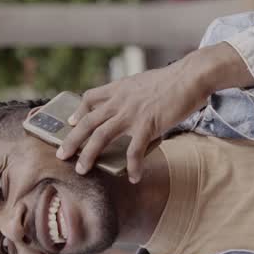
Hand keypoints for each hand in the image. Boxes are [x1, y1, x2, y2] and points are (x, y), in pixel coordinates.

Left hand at [55, 61, 212, 182]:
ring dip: (88, 155)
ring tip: (81, 170)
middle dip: (71, 139)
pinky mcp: (147, 125)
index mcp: (120, 88)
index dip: (79, 110)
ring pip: (100, 136)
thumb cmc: (175, 79)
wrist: (191, 76)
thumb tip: (136, 103)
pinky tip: (133, 177)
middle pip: (87, 121)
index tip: (72, 121)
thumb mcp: (146, 81)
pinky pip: (134, 151)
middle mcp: (120, 100)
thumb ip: (135, 93)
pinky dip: (132, 166)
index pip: (90, 97)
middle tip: (62, 154)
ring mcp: (132, 113)